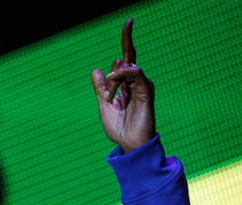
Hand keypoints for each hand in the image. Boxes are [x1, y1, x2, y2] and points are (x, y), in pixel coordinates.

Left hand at [91, 18, 155, 152]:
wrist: (128, 145)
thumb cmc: (118, 129)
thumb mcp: (104, 106)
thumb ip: (100, 88)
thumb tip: (95, 69)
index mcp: (125, 85)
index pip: (125, 59)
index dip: (123, 47)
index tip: (125, 30)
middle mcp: (135, 83)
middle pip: (130, 57)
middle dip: (128, 39)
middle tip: (128, 22)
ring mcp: (142, 87)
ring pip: (130, 67)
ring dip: (116, 75)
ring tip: (110, 93)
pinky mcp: (146, 93)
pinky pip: (137, 75)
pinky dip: (126, 73)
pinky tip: (116, 77)